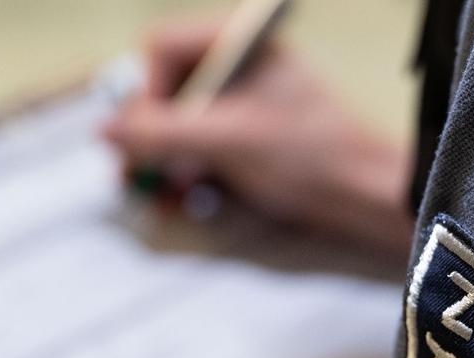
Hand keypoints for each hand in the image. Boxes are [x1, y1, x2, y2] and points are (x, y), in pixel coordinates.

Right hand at [104, 18, 414, 259]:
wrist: (367, 195)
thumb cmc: (315, 155)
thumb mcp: (227, 141)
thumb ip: (162, 133)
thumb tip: (106, 130)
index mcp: (240, 41)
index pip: (163, 49)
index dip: (147, 95)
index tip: (146, 139)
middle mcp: (239, 64)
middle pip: (166, 90)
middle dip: (148, 138)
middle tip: (135, 178)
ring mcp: (244, 101)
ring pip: (180, 123)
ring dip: (162, 163)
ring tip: (159, 198)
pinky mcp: (250, 137)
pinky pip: (202, 147)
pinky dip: (187, 173)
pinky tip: (181, 201)